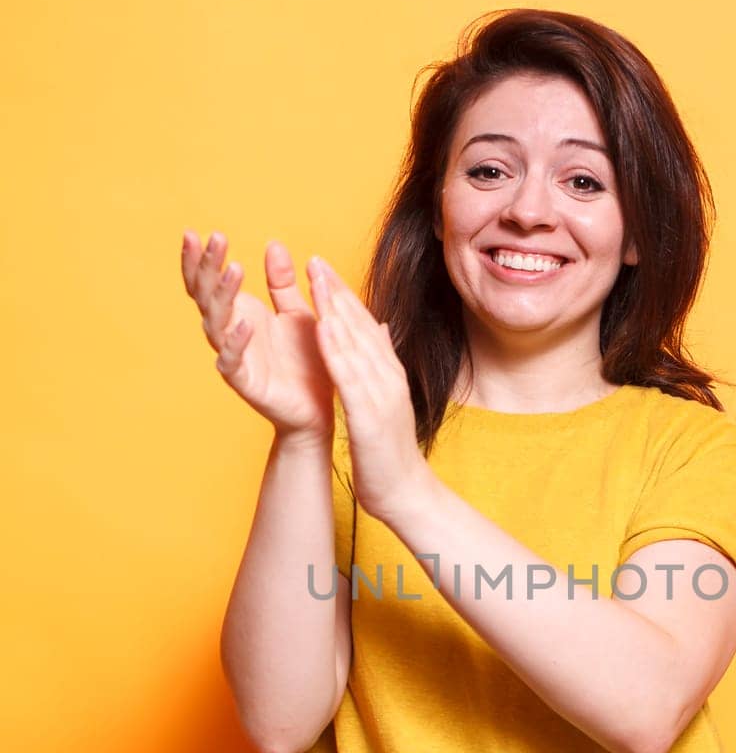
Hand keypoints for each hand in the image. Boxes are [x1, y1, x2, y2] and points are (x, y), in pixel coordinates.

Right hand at [181, 230, 335, 440]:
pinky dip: (236, 342)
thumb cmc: (304, 360)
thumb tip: (273, 244)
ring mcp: (235, 357)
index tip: (198, 231)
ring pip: (216, 323)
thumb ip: (282, 282)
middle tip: (215, 238)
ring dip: (223, 296)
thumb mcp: (297, 312)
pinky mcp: (245, 382)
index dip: (202, 259)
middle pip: (207, 295)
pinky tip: (244, 324)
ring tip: (234, 271)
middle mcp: (230, 332)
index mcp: (240, 313)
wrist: (317, 408)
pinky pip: (232, 361)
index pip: (210, 282)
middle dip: (208, 266)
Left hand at [308, 256, 432, 522]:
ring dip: (334, 309)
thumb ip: (381, 365)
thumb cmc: (389, 453)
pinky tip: (319, 327)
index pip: (363, 326)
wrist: (405, 493)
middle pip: (359, 326)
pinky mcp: (369, 415)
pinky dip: (334, 349)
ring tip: (314, 280)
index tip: (321, 268)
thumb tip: (382, 329)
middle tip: (313, 259)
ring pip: (354, 343)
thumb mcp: (385, 402)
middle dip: (335, 291)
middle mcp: (387, 376)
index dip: (342, 295)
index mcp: (388, 373)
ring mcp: (380, 394)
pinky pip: (348, 376)